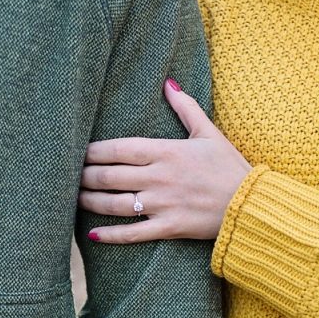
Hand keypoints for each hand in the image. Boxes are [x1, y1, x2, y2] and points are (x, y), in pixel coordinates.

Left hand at [80, 79, 251, 242]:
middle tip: (67, 175)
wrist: (251, 204)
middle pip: (109, 175)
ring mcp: (162, 204)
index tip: (76, 151)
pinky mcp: (168, 228)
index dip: (92, 150)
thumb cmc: (231, 167)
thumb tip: (168, 82)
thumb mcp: (209, 132)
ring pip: (115, 203)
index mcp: (166, 151)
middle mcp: (159, 177)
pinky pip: (132, 233)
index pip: (118, 148)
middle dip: (84, 176)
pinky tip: (93, 234)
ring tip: (73, 198)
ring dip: (90, 201)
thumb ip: (185, 107)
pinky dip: (111, 235)